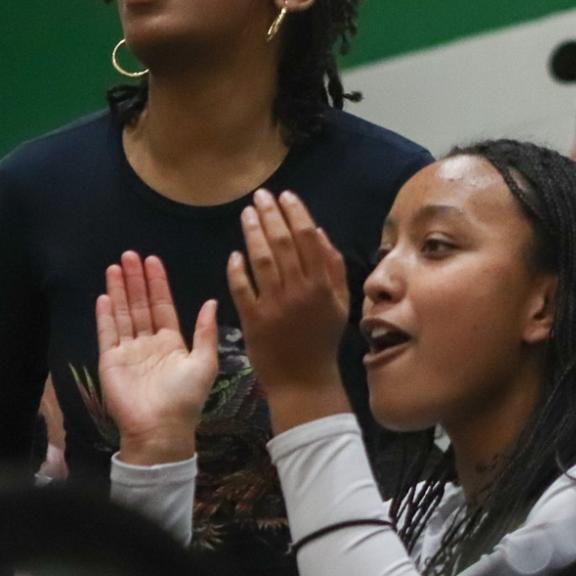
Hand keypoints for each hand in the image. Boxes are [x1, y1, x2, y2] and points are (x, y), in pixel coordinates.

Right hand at [95, 251, 219, 465]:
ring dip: (119, 291)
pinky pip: (107, 333)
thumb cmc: (185, 398)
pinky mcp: (110, 361)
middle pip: (140, 305)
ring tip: (115, 267)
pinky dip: (105, 315)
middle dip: (135, 280)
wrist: (160, 429)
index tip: (153, 261)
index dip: (158, 284)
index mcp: (171, 343)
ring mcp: (128, 352)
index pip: (162, 306)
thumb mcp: (204, 363)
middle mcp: (148, 344)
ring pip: (122, 314)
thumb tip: (211, 301)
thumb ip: (205, 332)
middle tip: (130, 255)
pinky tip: (104, 295)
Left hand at [227, 190, 352, 419]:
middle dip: (271, 215)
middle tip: (260, 196)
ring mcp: (274, 305)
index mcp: (322, 285)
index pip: (307, 238)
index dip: (295, 213)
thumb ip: (333, 267)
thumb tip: (320, 232)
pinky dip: (237, 269)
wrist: (305, 380)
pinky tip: (234, 254)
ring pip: (261, 261)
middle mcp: (299, 291)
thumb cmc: (322, 339)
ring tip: (247, 213)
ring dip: (252, 233)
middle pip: (282, 244)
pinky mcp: (253, 320)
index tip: (285, 195)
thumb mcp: (340, 303)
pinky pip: (242, 289)